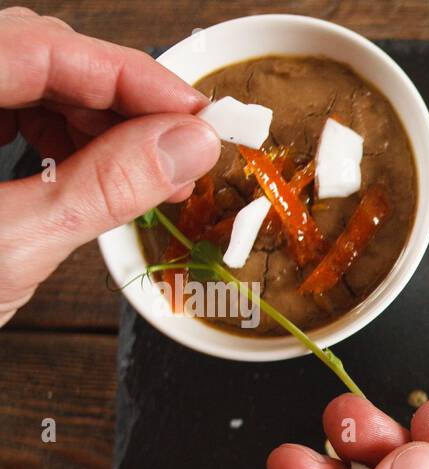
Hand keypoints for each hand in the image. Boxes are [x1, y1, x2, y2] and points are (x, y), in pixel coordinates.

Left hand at [0, 7, 218, 323]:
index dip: (132, 76)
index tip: (195, 112)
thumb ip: (105, 187)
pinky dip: (56, 135)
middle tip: (180, 151)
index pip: (41, 47)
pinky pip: (2, 109)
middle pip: (36, 55)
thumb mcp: (10, 247)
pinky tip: (90, 171)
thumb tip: (185, 145)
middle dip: (118, 100)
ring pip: (24, 79)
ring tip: (143, 172)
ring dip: (94, 120)